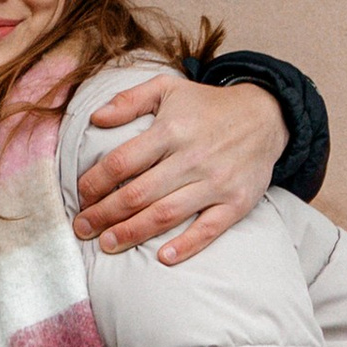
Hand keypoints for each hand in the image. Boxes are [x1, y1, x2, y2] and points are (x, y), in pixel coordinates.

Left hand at [73, 71, 285, 263]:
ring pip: (166, 214)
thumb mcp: (168, 88)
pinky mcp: (237, 202)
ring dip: (132, 233)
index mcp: (171, 130)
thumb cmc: (207, 105)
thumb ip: (129, 100)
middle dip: (104, 215)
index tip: (80, 196)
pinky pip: (209, 229)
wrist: (266, 116)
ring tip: (107, 245)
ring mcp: (216, 182)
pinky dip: (186, 245)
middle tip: (82, 228)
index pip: (121, 162)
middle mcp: (192, 158)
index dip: (95, 183)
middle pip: (137, 194)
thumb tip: (95, 118)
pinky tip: (163, 258)